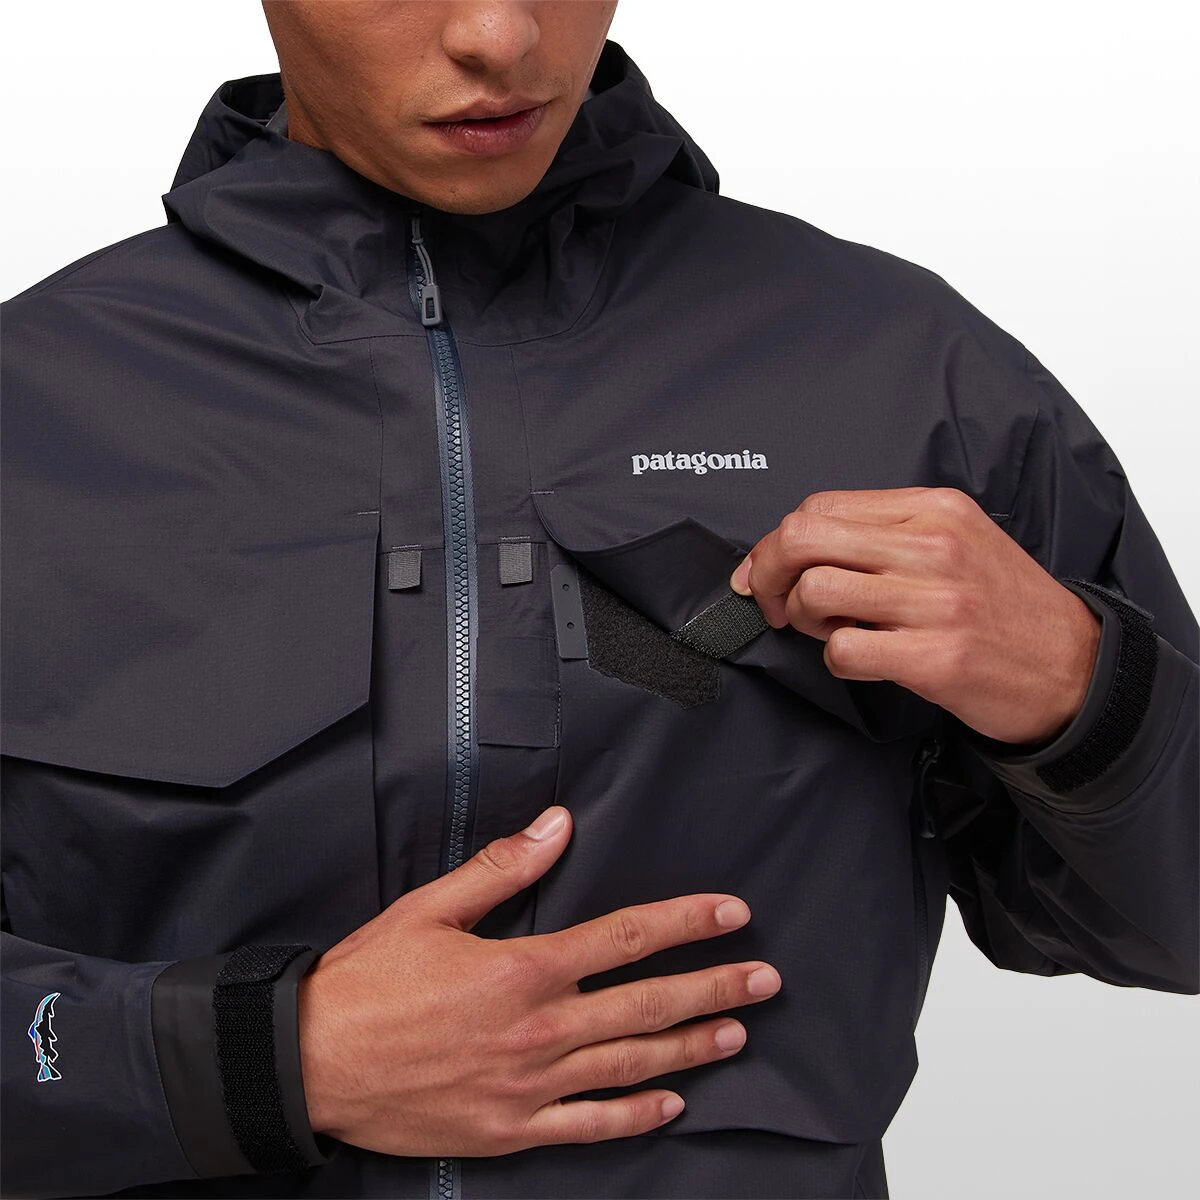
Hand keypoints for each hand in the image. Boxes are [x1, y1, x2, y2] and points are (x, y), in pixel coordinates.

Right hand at [297, 805, 780, 1155]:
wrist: (312, 1064)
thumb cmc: (367, 982)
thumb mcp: (430, 909)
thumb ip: (502, 868)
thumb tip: (558, 827)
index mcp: (523, 968)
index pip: (626, 938)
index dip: (686, 922)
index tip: (732, 914)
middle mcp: (539, 1030)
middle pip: (646, 1004)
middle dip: (714, 987)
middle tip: (765, 979)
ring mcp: (529, 1087)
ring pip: (631, 1064)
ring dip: (691, 1046)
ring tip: (737, 1033)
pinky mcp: (511, 1130)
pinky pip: (590, 1126)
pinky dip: (636, 1116)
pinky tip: (672, 1105)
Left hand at [728, 487, 1101, 744]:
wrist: (1074, 668)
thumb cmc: (1003, 606)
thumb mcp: (957, 540)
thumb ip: (883, 534)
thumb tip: (794, 546)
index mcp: (932, 508)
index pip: (819, 507)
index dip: (776, 542)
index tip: (766, 571)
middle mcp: (932, 545)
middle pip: (803, 538)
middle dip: (767, 574)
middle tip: (773, 603)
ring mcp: (935, 601)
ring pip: (815, 591)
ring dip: (803, 620)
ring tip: (831, 630)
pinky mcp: (935, 656)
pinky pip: (842, 650)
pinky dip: (835, 659)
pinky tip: (862, 659)